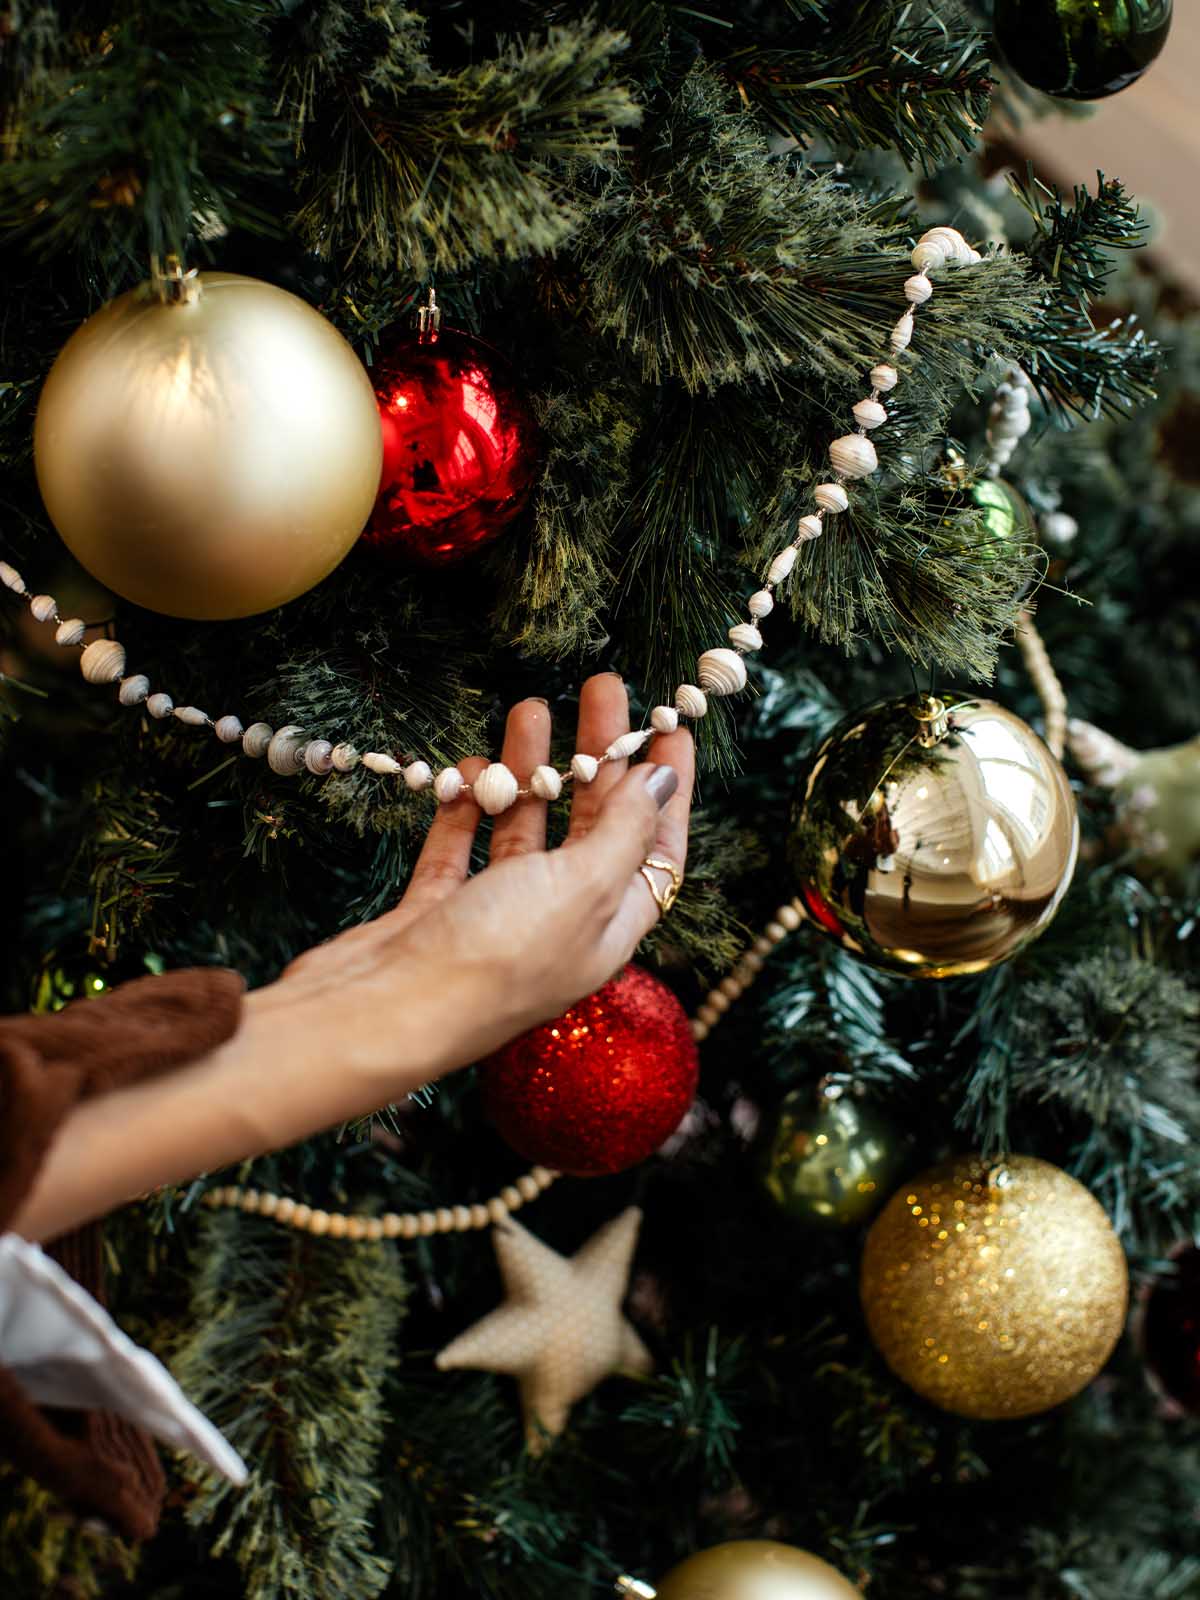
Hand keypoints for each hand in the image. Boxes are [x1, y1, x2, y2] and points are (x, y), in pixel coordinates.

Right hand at [274, 673, 694, 1079]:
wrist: (381, 1011)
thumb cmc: (495, 958)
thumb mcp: (582, 886)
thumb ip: (624, 831)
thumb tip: (662, 780)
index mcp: (608, 927)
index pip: (656, 846)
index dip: (667, 787)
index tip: (671, 726)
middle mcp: (558, 922)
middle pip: (591, 825)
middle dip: (597, 755)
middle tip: (599, 688)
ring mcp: (495, 917)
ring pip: (524, 828)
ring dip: (529, 769)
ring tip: (527, 709)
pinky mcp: (436, 910)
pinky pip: (461, 845)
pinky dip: (467, 807)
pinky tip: (468, 771)